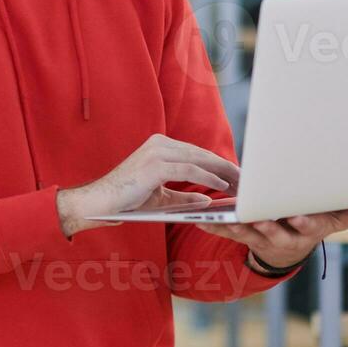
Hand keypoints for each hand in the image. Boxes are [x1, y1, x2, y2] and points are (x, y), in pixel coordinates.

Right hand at [55, 133, 237, 236]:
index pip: (197, 153)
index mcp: (160, 146)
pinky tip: (223, 187)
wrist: (99, 203)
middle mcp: (160, 143)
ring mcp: (157, 152)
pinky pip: (190, 170)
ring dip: (223, 172)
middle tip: (248, 181)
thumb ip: (184, 194)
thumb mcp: (161, 197)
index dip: (220, 165)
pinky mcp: (155, 165)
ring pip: (200, 159)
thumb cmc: (127, 201)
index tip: (238, 178)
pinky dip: (209, 178)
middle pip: (202, 153)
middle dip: (227, 167)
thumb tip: (208, 198)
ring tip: (241, 185)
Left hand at [197, 206, 347, 269]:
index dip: (301, 222)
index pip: (306, 226)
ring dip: (230, 225)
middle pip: (272, 230)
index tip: (296, 215)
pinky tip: (199, 219)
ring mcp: (262, 240)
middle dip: (261, 223)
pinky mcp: (244, 238)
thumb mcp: (334, 220)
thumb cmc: (313, 223)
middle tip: (251, 215)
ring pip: (245, 233)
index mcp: (306, 229)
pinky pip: (227, 232)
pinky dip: (213, 226)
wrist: (289, 250)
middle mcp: (284, 237)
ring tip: (215, 215)